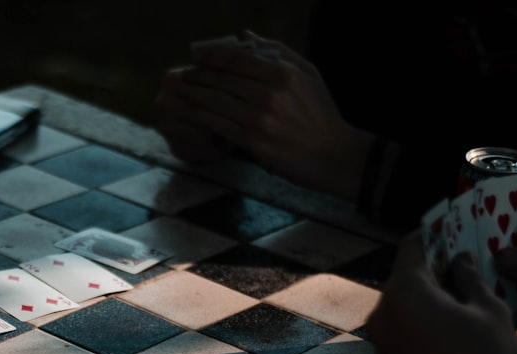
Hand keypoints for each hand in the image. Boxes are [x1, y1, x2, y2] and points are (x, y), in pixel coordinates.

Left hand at [154, 31, 373, 199]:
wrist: (332, 155)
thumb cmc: (320, 113)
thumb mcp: (307, 74)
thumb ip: (277, 51)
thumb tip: (244, 35)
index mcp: (283, 74)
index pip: (237, 59)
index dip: (213, 57)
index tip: (200, 58)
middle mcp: (269, 94)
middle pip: (222, 79)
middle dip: (198, 75)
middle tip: (185, 74)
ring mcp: (259, 119)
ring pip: (215, 102)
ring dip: (194, 95)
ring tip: (183, 91)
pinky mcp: (252, 142)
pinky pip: (218, 125)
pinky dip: (202, 117)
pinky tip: (193, 114)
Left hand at [366, 231, 516, 353]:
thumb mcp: (489, 310)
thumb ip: (470, 277)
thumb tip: (460, 260)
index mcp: (404, 291)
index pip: (413, 247)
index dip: (434, 232)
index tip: (452, 223)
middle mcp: (382, 311)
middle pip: (407, 274)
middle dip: (436, 265)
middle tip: (466, 257)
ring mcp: (380, 337)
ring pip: (405, 301)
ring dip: (431, 292)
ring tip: (468, 289)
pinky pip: (403, 324)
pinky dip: (424, 315)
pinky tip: (455, 319)